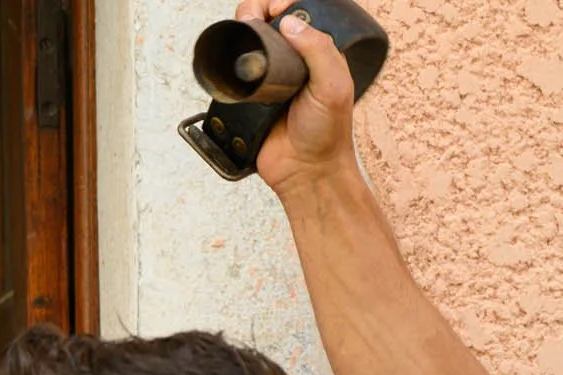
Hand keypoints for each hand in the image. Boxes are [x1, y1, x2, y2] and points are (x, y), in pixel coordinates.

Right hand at [240, 0, 360, 194]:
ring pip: (248, 45)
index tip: (275, 9)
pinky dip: (229, 65)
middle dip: (257, 13)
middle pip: (267, 23)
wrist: (304, 171)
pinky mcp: (248, 98)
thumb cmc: (326, 133)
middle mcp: (291, 62)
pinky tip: (230, 61)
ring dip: (241, 34)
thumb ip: (318, 50)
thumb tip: (289, 24)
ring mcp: (268, 80)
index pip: (296, 15)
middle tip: (254, 22)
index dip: (282, 4)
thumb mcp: (333, 85)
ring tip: (241, 36)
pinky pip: (234, 75)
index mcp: (316, 52)